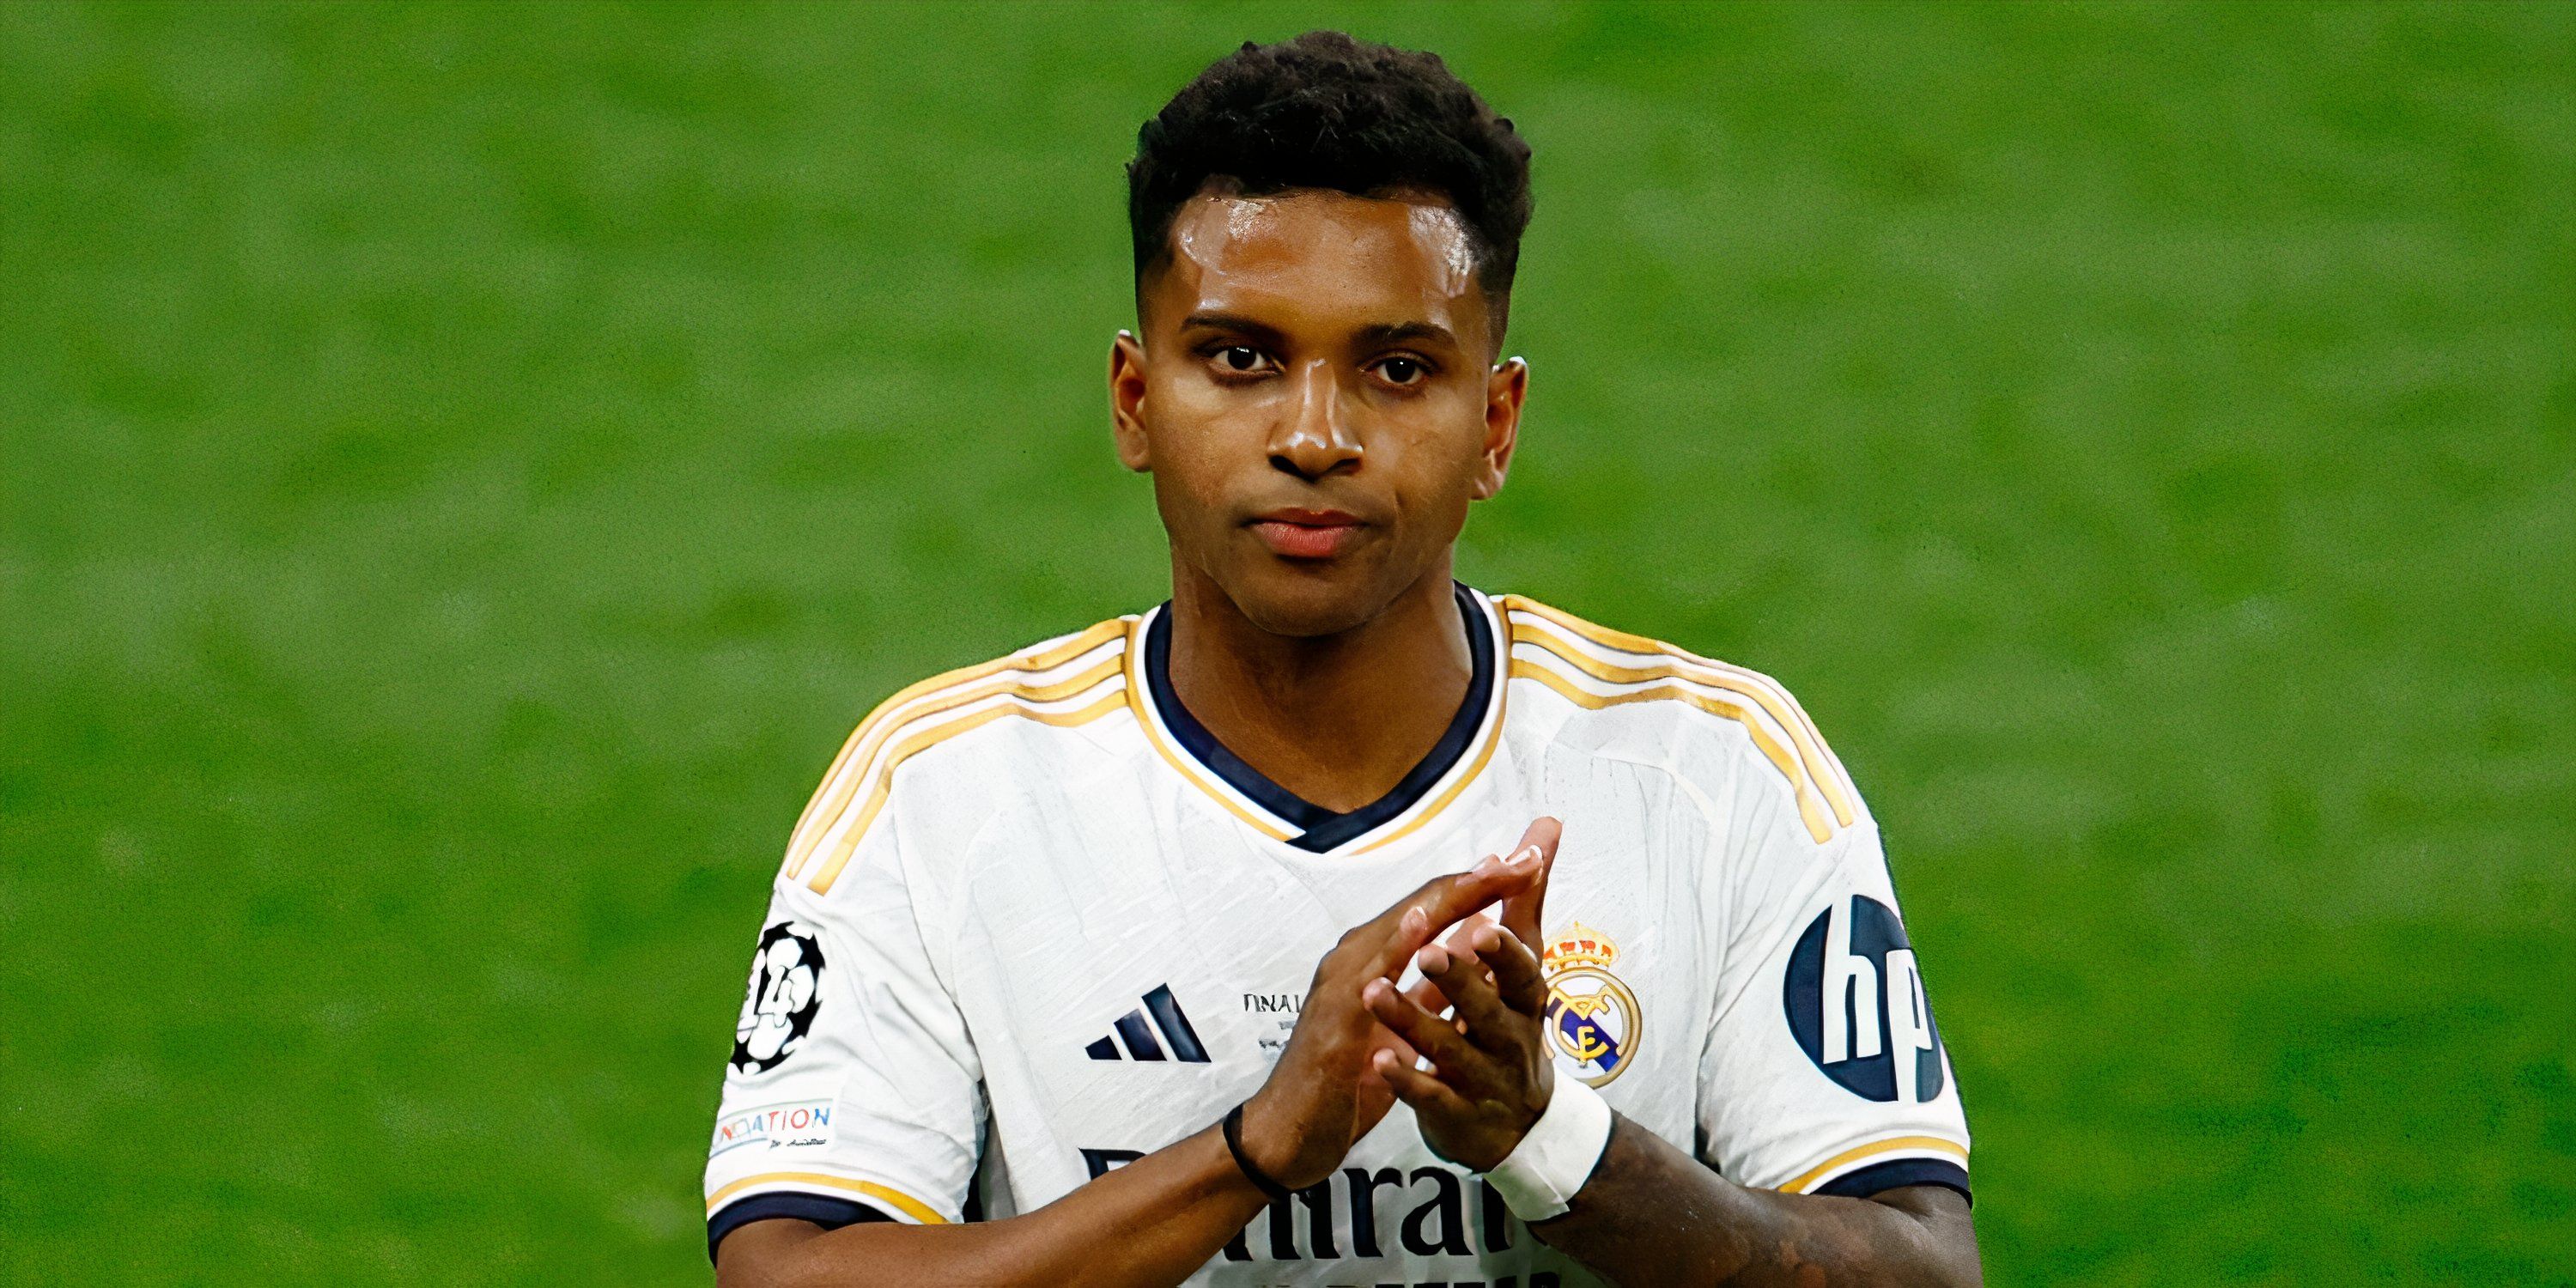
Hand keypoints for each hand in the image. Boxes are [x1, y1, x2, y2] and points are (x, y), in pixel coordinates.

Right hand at [1236, 849, 1547, 1191]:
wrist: (1292, 1132)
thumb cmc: (1344, 1076)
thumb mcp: (1402, 1023)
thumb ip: (1432, 984)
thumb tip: (1472, 946)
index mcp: (1375, 960)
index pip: (1436, 910)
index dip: (1483, 885)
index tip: (1531, 861)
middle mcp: (1357, 960)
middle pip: (1425, 906)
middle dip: (1478, 879)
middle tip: (1528, 854)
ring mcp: (1342, 984)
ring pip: (1400, 928)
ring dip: (1447, 898)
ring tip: (1490, 871)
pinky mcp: (1335, 1018)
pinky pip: (1369, 975)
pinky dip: (1396, 945)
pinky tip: (1423, 924)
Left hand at [1364, 816, 1560, 1171]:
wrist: (1511, 1128)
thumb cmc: (1510, 1028)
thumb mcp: (1519, 968)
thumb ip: (1524, 900)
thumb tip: (1546, 827)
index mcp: (1525, 1002)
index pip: (1523, 971)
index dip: (1505, 949)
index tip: (1486, 925)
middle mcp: (1510, 1040)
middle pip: (1486, 1009)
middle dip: (1458, 977)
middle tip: (1428, 950)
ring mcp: (1481, 1080)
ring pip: (1446, 1048)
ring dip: (1411, 1018)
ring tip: (1375, 992)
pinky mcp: (1454, 1113)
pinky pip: (1427, 1095)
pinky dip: (1404, 1078)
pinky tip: (1380, 1061)